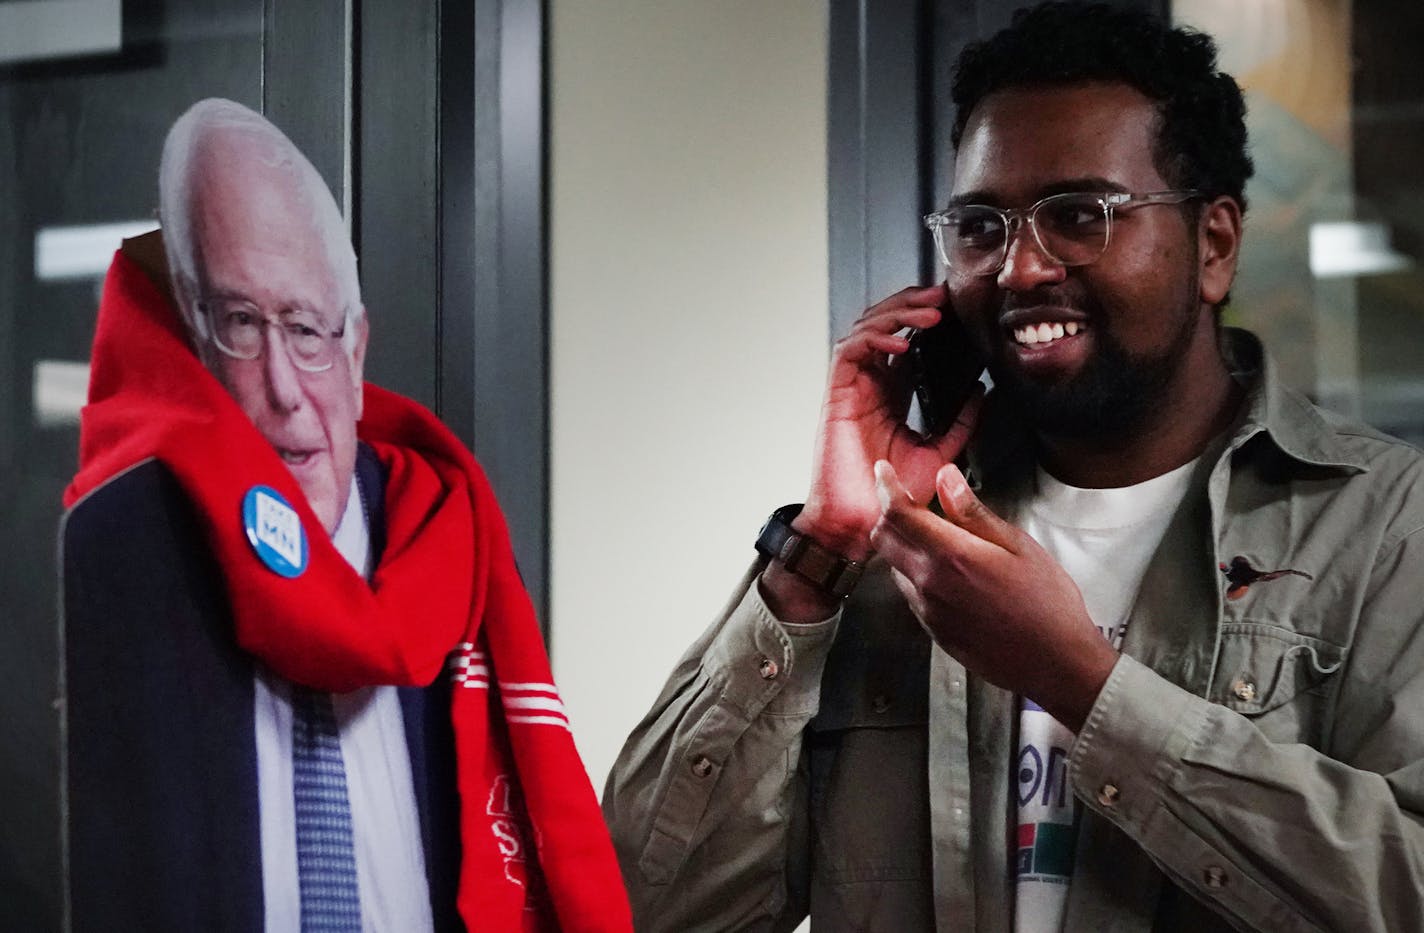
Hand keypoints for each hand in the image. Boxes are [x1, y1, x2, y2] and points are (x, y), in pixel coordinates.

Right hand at [798, 284, 982, 559]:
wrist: (862, 524)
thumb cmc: (890, 497)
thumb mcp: (938, 454)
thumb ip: (958, 424)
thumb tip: (981, 392)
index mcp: (889, 395)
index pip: (904, 340)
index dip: (923, 318)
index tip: (955, 306)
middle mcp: (868, 386)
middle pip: (883, 325)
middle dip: (911, 304)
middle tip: (943, 296)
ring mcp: (850, 389)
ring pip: (865, 329)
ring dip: (896, 314)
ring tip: (929, 311)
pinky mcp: (836, 397)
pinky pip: (849, 352)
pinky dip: (874, 339)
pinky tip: (901, 341)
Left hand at [869, 460, 1116, 731]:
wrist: (1056, 663)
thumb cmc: (1047, 603)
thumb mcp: (1017, 545)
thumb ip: (973, 512)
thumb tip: (945, 478)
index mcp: (952, 556)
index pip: (898, 514)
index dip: (886, 487)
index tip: (884, 472)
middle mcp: (930, 584)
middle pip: (884, 539)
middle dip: (890, 514)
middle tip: (909, 502)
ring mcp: (928, 611)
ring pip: (893, 566)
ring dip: (902, 546)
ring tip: (934, 538)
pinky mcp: (933, 631)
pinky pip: (909, 594)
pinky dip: (915, 574)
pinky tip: (945, 573)